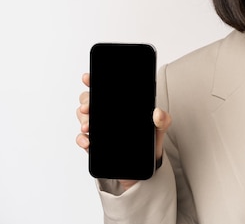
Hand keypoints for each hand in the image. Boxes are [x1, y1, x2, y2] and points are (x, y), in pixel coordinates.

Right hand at [75, 73, 171, 190]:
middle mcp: (108, 114)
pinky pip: (82, 139)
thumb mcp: (159, 128)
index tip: (88, 78)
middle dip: (86, 101)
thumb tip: (158, 113)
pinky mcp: (95, 144)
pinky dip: (81, 139)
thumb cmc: (150, 142)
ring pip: (83, 117)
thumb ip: (162, 120)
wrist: (145, 167)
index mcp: (121, 105)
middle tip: (88, 107)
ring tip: (88, 126)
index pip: (104, 89)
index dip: (93, 81)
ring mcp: (99, 128)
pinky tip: (88, 142)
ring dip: (83, 119)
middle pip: (89, 100)